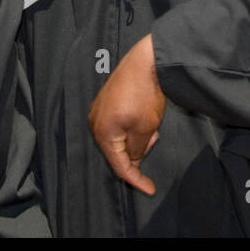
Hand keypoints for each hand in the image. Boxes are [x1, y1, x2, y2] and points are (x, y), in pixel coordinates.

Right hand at [88, 35, 166, 194]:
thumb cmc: (144, 95)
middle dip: (136, 153)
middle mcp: (95, 122)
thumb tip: (132, 159)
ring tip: (151, 125)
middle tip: (154, 139)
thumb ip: (137, 150)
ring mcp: (98, 110)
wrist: (146, 61)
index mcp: (102, 132)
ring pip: (117, 138)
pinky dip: (130, 128)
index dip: (136, 180)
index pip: (119, 166)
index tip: (150, 189)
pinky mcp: (105, 101)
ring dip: (135, 139)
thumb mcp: (145, 129)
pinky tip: (144, 118)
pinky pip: (116, 124)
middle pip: (116, 152)